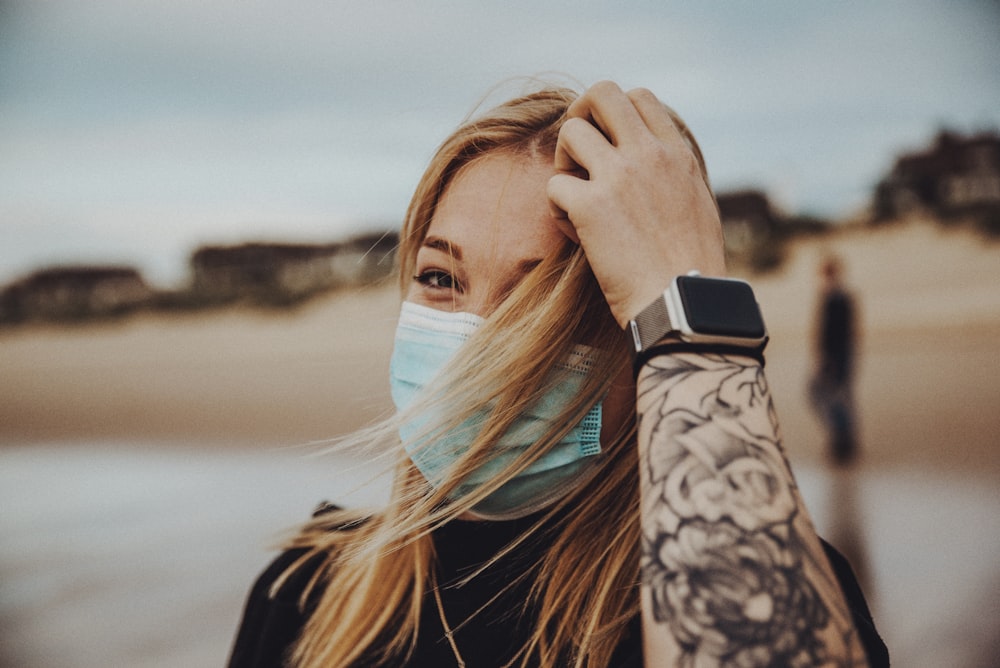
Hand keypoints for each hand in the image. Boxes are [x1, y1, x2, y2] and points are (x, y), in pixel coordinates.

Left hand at [547, 81, 725, 327]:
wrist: (683, 306)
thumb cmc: (691, 272)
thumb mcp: (698, 207)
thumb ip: (675, 177)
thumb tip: (658, 170)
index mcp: (678, 154)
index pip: (639, 98)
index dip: (614, 115)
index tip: (609, 146)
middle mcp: (650, 155)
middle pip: (602, 93)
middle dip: (580, 116)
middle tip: (577, 154)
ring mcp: (620, 176)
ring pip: (570, 131)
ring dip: (563, 161)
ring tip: (574, 197)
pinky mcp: (591, 206)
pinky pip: (554, 185)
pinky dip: (556, 209)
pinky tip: (573, 233)